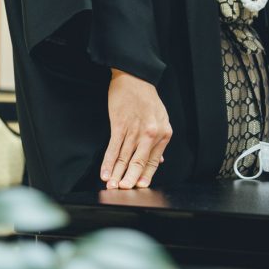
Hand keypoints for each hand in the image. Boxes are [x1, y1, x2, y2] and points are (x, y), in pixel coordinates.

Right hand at [100, 69, 171, 189]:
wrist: (134, 77)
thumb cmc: (146, 97)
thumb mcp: (161, 117)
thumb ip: (159, 140)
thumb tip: (159, 161)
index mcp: (163, 133)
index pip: (154, 161)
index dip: (145, 175)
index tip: (139, 187)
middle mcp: (151, 134)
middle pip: (139, 162)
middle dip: (130, 178)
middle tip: (123, 191)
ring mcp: (134, 130)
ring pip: (124, 157)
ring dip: (116, 173)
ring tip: (111, 185)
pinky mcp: (119, 125)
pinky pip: (113, 147)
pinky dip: (108, 162)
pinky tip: (104, 172)